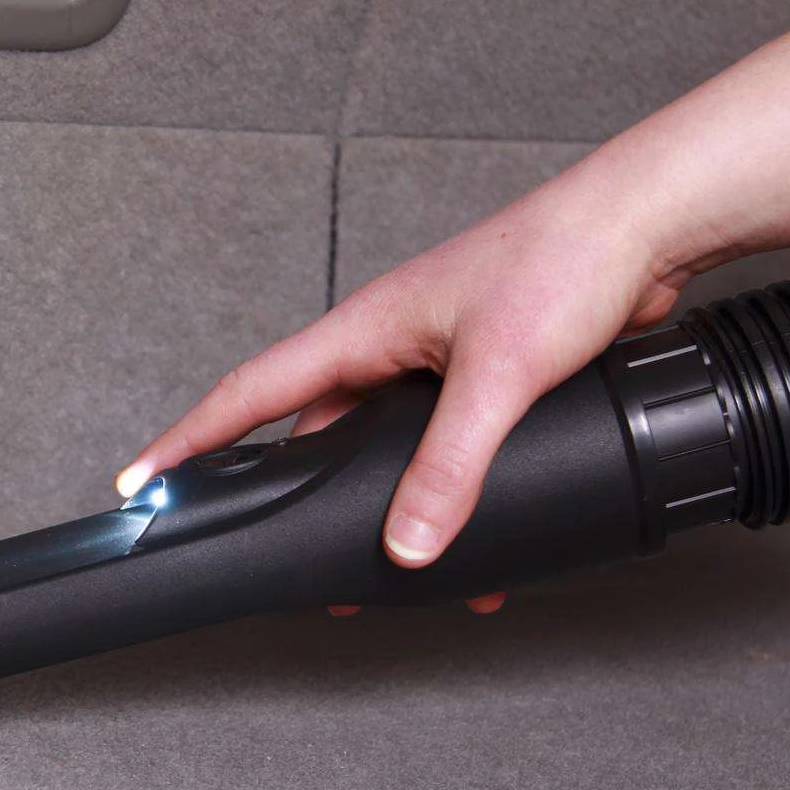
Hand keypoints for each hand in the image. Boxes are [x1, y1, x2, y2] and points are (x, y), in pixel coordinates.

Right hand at [116, 172, 678, 567]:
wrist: (646, 226)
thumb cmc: (562, 258)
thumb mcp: (495, 375)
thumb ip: (448, 465)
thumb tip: (407, 540)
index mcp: (364, 331)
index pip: (253, 392)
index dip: (191, 439)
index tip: (143, 478)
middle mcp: (389, 347)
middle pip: (314, 434)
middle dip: (294, 495)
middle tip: (275, 548)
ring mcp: (433, 362)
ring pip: (383, 449)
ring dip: (380, 504)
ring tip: (384, 563)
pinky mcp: (480, 377)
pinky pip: (439, 447)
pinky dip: (442, 491)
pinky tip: (465, 530)